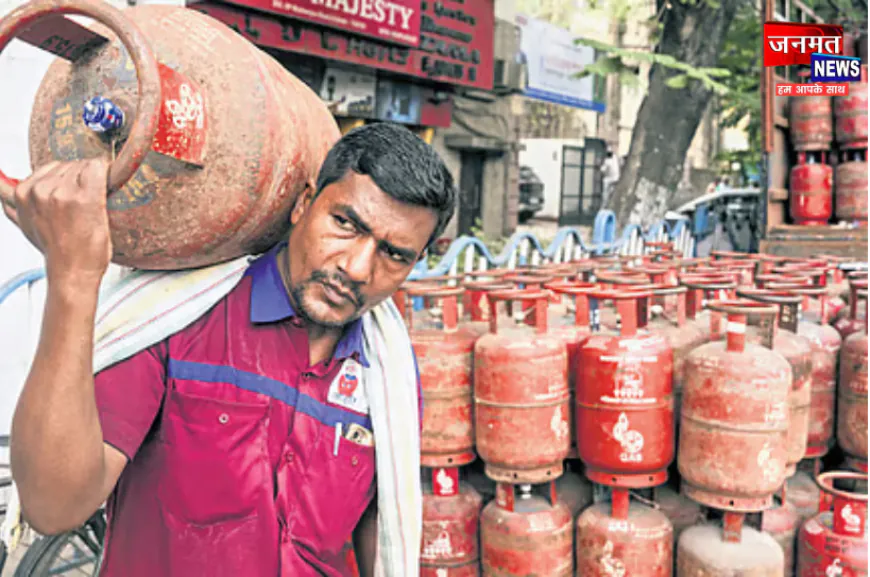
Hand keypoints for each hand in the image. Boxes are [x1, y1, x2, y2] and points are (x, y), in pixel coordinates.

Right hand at [0, 159, 111, 284]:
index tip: (75, 196)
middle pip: (71, 165)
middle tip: (85, 204)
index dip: (69, 180)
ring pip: (85, 166)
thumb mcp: (26, 224)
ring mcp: (64, 193)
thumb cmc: (57, 250)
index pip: (53, 167)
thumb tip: (3, 191)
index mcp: (24, 192)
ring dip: (95, 180)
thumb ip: (13, 205)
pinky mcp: (86, 198)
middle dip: (82, 179)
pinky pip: (99, 169)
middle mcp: (41, 189)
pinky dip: (108, 173)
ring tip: (93, 205)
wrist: (72, 271)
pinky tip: (110, 185)